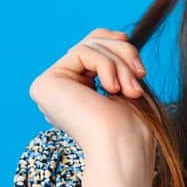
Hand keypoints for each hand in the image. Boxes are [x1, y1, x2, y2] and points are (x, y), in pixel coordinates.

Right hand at [27, 27, 154, 153]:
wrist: (122, 152)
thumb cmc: (132, 129)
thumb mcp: (127, 83)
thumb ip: (117, 59)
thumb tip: (118, 35)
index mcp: (77, 92)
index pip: (91, 48)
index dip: (115, 43)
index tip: (138, 64)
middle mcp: (59, 90)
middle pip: (91, 42)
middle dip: (122, 53)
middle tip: (141, 75)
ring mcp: (49, 88)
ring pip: (88, 46)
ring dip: (119, 63)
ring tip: (131, 89)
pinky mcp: (45, 84)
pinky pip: (81, 52)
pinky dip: (106, 65)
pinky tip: (113, 88)